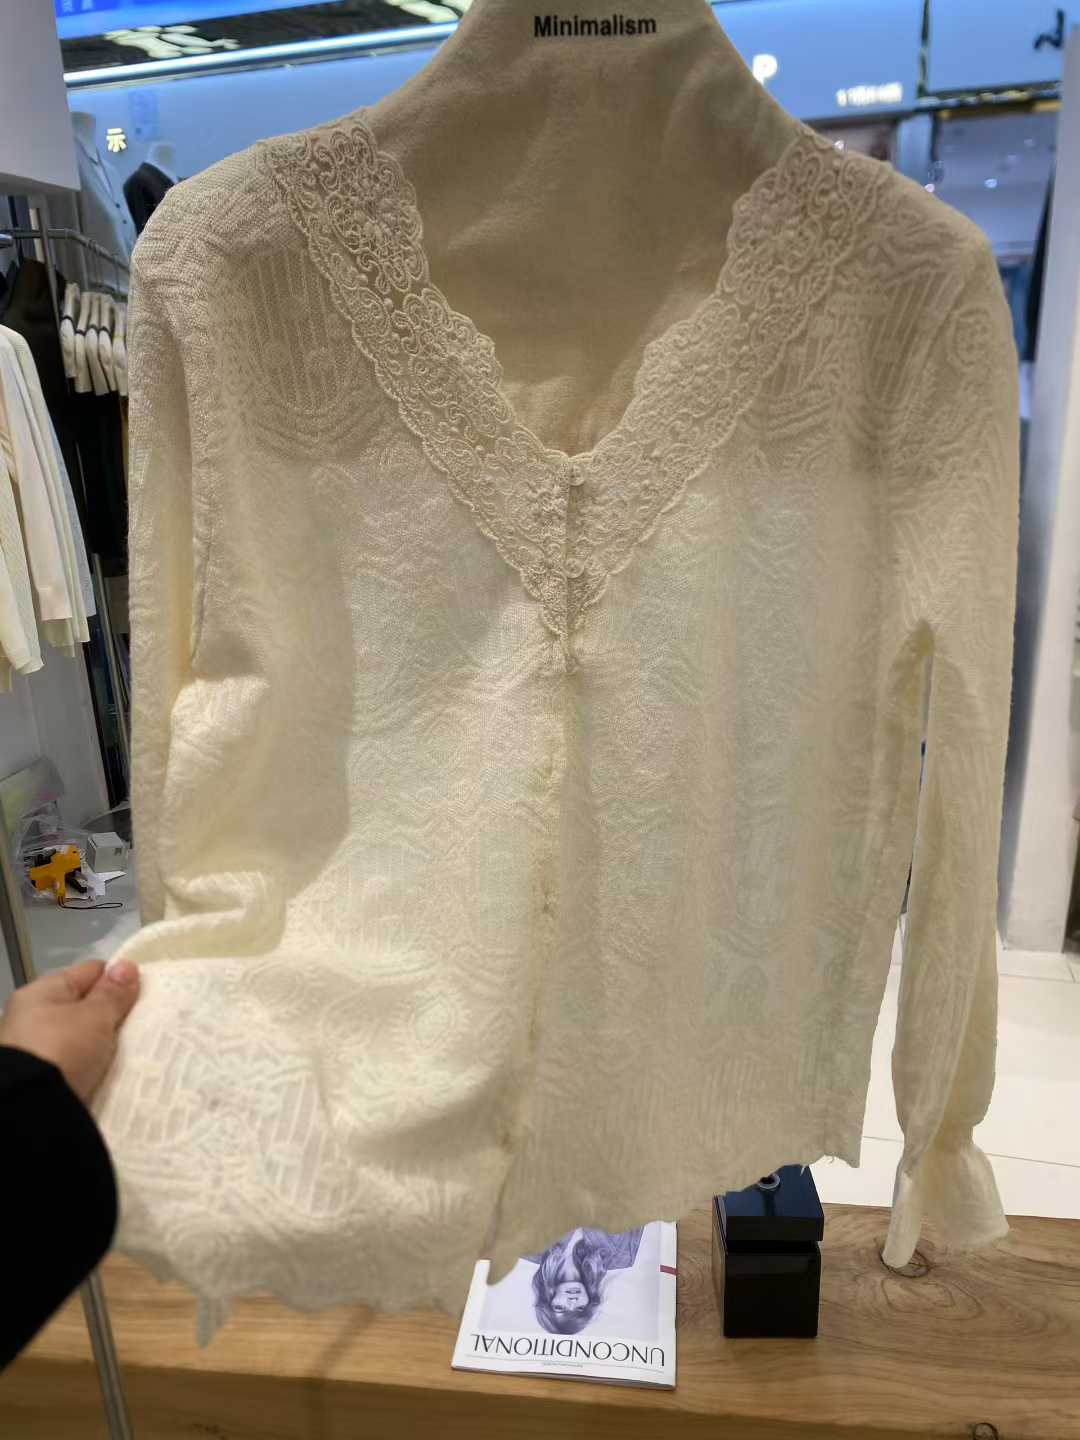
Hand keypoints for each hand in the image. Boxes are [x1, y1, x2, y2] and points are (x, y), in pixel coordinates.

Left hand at [0, 959, 139, 1105]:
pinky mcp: (45, 1080)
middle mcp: (33, 1018)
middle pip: (85, 1007)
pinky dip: (96, 1065)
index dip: (118, 978)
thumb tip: (126, 965)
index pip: (89, 972)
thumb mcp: (94, 1016)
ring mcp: (37, 1051)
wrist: (33, 1109)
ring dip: (105, 1043)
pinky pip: (79, 1064)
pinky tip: (116, 1069)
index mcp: (40, 993)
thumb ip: (112, 993)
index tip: (146, 991)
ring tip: (136, 1047)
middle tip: (146, 1022)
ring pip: (83, 1038)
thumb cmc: (62, 1049)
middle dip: (113, 1014)